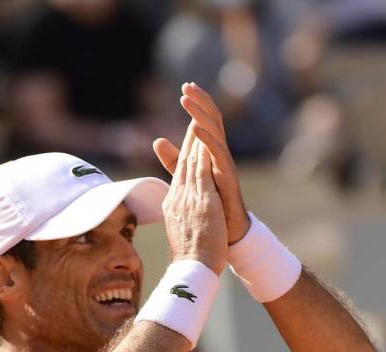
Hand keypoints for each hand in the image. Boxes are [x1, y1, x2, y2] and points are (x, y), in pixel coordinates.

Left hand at [152, 83, 250, 244]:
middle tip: (188, 85)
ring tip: (188, 99)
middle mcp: (218, 156)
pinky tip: (196, 128)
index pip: (203, 122)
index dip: (196, 104)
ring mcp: (224, 164)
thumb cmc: (211, 207)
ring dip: (200, 113)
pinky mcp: (227, 176)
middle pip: (211, 121)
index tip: (185, 86)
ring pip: (214, 132)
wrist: (225, 233)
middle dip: (200, 101)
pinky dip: (207, 139)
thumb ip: (174, 160)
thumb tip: (157, 141)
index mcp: (209, 154)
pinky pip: (218, 154)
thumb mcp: (187, 177)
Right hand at [161, 120, 227, 274]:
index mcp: (174, 204)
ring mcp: (188, 198)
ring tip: (198, 118)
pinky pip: (200, 171)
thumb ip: (183, 218)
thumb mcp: (184, 232)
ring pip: (190, 162)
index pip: (179, 173)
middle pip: (182, 162)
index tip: (190, 138)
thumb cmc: (192, 257)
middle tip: (192, 116)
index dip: (183, 153)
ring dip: (194, 139)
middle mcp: (177, 197)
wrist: (193, 270)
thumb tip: (179, 214)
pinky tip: (205, 139)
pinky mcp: (201, 201)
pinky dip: (202, 153)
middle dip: (187, 139)